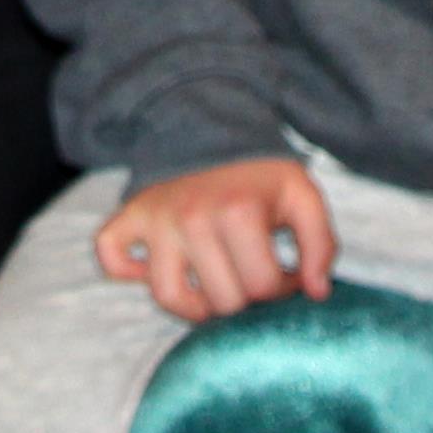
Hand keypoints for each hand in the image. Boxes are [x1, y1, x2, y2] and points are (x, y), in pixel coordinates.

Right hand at [97, 159, 333, 322]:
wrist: (212, 128)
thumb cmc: (259, 175)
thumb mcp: (302, 197)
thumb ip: (321, 244)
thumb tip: (317, 292)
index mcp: (238, 212)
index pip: (262, 287)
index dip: (282, 287)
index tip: (284, 271)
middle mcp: (192, 219)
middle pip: (220, 300)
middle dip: (244, 296)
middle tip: (250, 276)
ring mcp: (157, 221)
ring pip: (167, 295)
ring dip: (194, 304)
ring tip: (213, 289)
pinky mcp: (129, 217)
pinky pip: (111, 256)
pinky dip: (127, 271)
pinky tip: (157, 268)